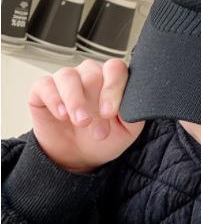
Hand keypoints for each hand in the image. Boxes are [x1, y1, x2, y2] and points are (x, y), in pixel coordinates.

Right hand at [27, 58, 144, 173]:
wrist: (78, 155)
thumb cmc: (106, 136)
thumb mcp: (128, 129)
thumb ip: (133, 112)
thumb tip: (132, 102)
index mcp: (112, 78)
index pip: (115, 68)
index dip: (113, 88)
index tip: (110, 112)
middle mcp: (90, 73)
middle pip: (92, 74)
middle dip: (95, 104)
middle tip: (98, 131)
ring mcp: (67, 80)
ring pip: (68, 76)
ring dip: (75, 101)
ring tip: (81, 122)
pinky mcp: (43, 90)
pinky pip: (45, 85)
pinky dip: (54, 99)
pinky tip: (62, 116)